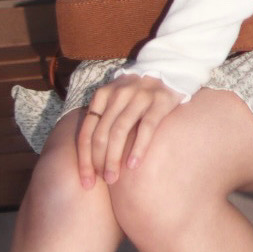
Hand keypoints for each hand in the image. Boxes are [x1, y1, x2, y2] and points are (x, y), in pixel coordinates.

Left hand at [76, 72, 185, 186]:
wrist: (168, 70)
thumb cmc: (136, 95)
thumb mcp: (115, 100)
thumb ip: (102, 120)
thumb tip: (89, 161)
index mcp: (103, 95)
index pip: (87, 131)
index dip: (84, 159)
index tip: (86, 182)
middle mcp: (118, 93)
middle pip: (101, 134)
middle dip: (99, 162)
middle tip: (103, 181)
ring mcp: (139, 96)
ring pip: (119, 131)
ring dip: (113, 158)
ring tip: (114, 179)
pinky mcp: (159, 100)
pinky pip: (146, 127)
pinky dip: (138, 148)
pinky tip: (133, 165)